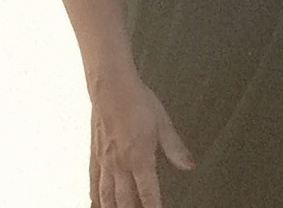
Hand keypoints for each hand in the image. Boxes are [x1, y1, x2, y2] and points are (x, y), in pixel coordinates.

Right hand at [93, 77, 194, 207]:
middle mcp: (121, 165)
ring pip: (107, 198)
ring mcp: (105, 162)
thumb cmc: (137, 100)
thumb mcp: (162, 122)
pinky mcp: (95, 156)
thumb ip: (175, 147)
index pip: (149, 194)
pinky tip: (96, 205)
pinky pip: (93, 184)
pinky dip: (95, 199)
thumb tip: (189, 165)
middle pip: (125, 202)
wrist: (111, 87)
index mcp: (140, 158)